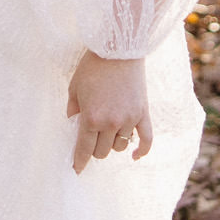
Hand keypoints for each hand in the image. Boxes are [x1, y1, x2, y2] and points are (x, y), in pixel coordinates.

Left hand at [66, 51, 152, 173]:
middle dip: (95, 149)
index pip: (84, 149)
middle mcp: (111, 123)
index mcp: (91, 118)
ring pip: (120, 146)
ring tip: (107, 134)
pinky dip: (142, 150)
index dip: (79, 161)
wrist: (119, 49)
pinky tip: (135, 157)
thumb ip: (73, 109)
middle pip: (102, 151)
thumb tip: (73, 123)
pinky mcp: (143, 114)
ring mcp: (129, 120)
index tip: (77, 170)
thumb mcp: (74, 87)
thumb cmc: (92, 66)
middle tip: (91, 140)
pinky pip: (146, 139)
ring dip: (112, 144)